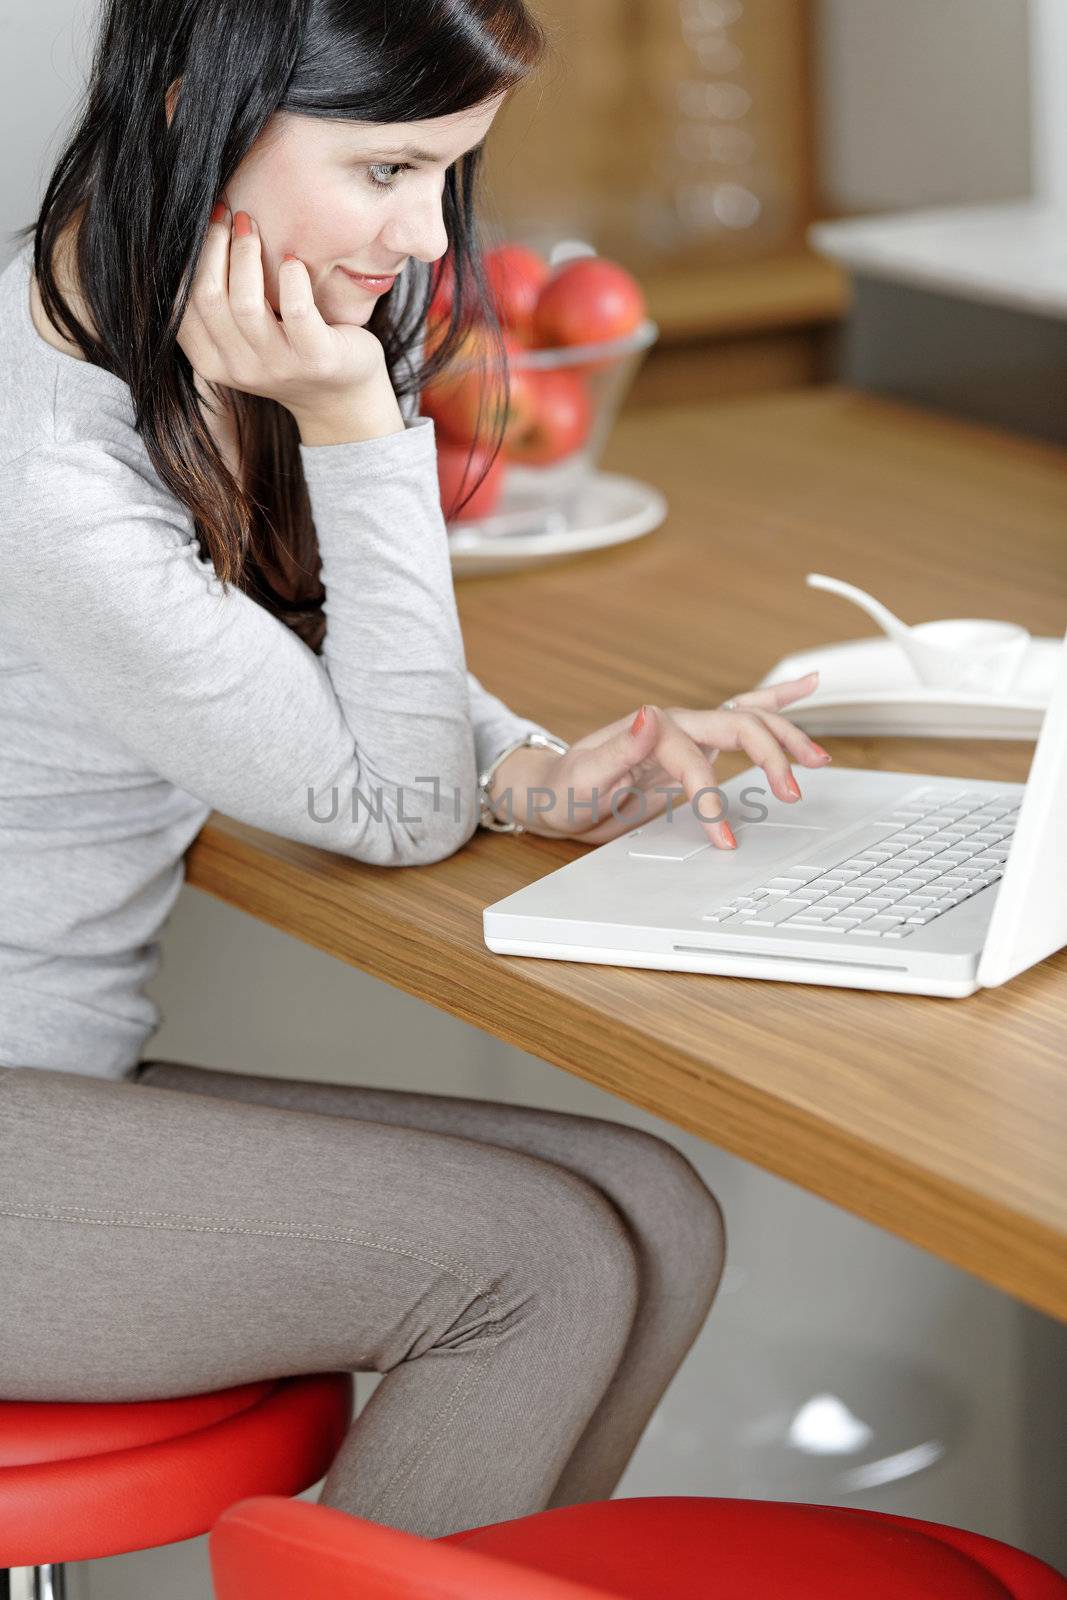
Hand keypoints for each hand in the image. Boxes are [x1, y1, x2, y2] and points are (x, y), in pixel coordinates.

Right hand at [176, 203, 391, 420]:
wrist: (344, 398)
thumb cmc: (288, 351)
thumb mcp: (243, 338)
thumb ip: (218, 306)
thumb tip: (193, 234)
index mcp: (212, 362)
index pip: (180, 305)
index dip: (190, 257)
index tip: (208, 222)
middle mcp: (240, 370)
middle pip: (208, 298)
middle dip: (216, 245)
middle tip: (234, 216)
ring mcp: (279, 368)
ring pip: (246, 304)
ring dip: (248, 254)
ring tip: (255, 227)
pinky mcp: (318, 360)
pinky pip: (296, 310)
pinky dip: (292, 277)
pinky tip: (293, 262)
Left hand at [490, 672, 829, 848]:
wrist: (552, 794)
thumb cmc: (562, 789)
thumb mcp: (581, 779)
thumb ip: (617, 752)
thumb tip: (648, 718)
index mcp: (651, 730)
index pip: (696, 759)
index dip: (712, 797)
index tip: (722, 835)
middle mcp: (674, 724)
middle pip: (739, 725)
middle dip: (772, 755)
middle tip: (794, 792)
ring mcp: (687, 734)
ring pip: (749, 719)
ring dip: (786, 733)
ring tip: (817, 757)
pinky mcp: (694, 750)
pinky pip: (740, 720)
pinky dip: (775, 703)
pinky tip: (805, 687)